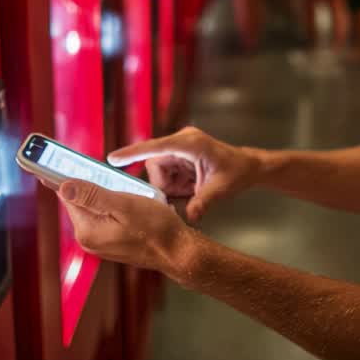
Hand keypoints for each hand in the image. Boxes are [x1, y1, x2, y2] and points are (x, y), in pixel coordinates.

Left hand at [54, 180, 193, 275]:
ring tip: (129, 192)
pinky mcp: (110, 242)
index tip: (72, 160)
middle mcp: (88, 239)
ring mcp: (99, 242)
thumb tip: (63, 185)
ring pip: (94, 207)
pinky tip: (131, 203)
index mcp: (87, 230)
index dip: (70, 175)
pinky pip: (104, 216)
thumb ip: (92, 196)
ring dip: (106, 194)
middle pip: (80, 200)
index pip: (67, 195)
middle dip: (93, 185)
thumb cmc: (156, 228)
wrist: (178, 251)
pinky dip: (113, 205)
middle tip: (115, 178)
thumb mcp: (124, 205)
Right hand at [108, 126, 260, 221]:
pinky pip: (165, 174)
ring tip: (192, 190)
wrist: (248, 167)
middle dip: (163, 184)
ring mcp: (178, 148)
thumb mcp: (221, 189)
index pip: (155, 148)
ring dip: (170, 186)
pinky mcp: (178, 156)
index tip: (112, 159)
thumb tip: (190, 217)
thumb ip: (203, 202)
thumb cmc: (236, 173)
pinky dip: (174, 185)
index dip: (132, 153)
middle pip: (154, 165)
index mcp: (189, 143)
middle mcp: (181, 142)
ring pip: (158, 171)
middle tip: (183, 195)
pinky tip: (191, 187)